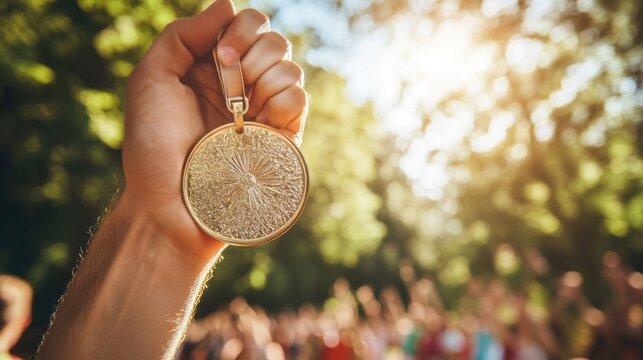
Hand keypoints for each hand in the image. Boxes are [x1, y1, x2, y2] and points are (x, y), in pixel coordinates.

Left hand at [121, 0, 307, 261]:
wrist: (169, 202)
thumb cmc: (152, 144)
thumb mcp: (151, 78)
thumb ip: (183, 35)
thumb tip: (227, 4)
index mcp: (212, 69)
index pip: (247, 26)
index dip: (242, 29)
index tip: (222, 55)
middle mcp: (241, 87)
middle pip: (275, 41)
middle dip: (256, 52)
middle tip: (231, 79)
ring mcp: (262, 113)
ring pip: (291, 68)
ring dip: (269, 77)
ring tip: (242, 109)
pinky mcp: (280, 139)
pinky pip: (300, 100)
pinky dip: (284, 100)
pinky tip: (261, 120)